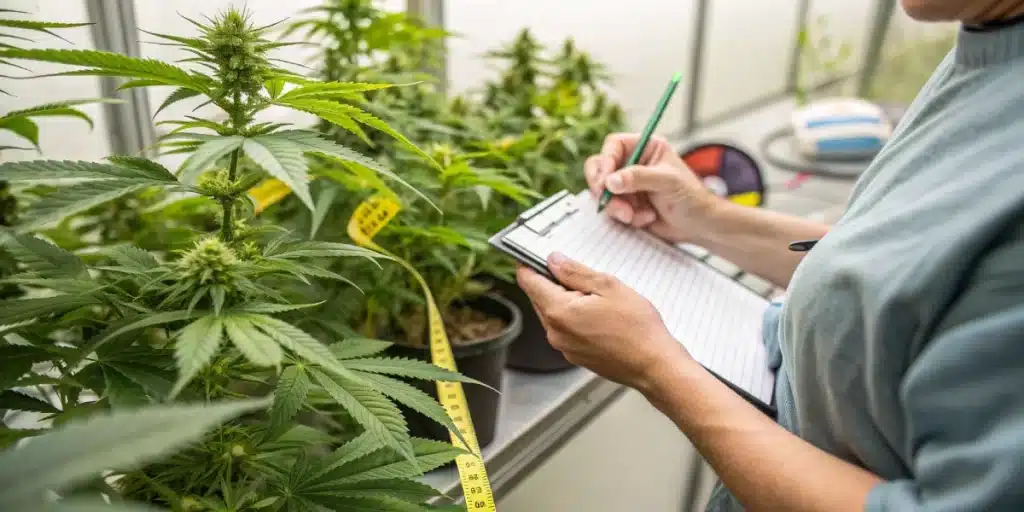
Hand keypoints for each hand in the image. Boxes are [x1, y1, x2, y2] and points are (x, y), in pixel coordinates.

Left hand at [515, 253, 693, 389]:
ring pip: (552, 314)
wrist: (654, 365)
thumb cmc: (637, 327)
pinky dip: (573, 317)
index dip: (528, 265)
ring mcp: (564, 347)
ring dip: (564, 300)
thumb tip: (553, 261)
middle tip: (575, 272)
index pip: (528, 282)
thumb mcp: (607, 286)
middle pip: (539, 298)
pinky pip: (565, 329)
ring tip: (594, 295)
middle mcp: (555, 332)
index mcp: (558, 311)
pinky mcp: (575, 355)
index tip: (530, 256)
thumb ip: (575, 272)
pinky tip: (598, 314)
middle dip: (551, 282)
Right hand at [584, 133, 718, 243]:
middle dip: (603, 188)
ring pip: (603, 191)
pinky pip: (611, 209)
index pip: (613, 146)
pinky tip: (645, 219)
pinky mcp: (626, 204)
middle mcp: (633, 164)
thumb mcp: (667, 181)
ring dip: (616, 206)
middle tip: (607, 200)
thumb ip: (638, 178)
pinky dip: (625, 217)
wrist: (698, 226)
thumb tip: (610, 180)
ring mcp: (628, 185)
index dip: (605, 161)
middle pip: (601, 168)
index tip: (605, 180)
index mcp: (645, 148)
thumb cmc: (691, 197)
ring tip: (633, 215)